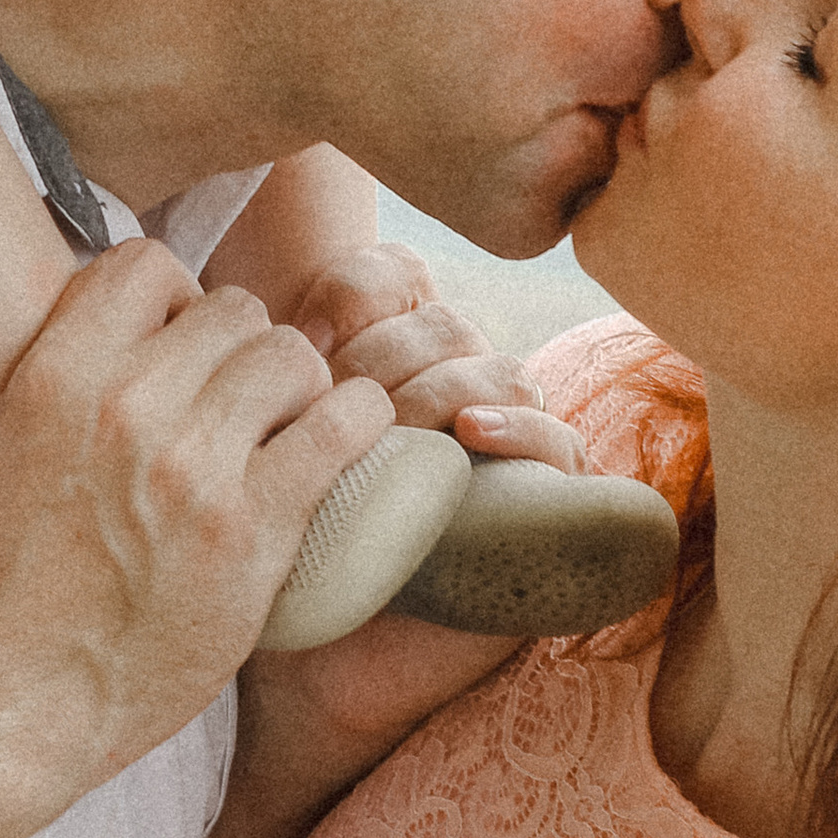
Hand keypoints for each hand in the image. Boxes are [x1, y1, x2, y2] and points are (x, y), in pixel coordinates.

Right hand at [0, 238, 394, 814]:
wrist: (7, 702)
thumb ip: (56, 379)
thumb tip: (116, 327)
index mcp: (55, 378)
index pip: (145, 265)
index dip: (171, 298)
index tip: (177, 347)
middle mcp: (128, 407)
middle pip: (231, 310)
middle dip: (239, 349)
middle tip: (236, 405)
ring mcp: (195, 470)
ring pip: (290, 356)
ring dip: (295, 387)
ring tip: (281, 432)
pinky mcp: (253, 532)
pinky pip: (343, 427)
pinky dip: (354, 424)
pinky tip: (338, 448)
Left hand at [282, 248, 583, 469]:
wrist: (359, 564)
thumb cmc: (313, 486)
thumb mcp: (290, 422)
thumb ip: (281, 357)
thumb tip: (288, 334)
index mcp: (407, 331)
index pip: (397, 273)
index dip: (351, 296)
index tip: (306, 339)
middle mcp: (466, 365)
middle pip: (443, 325)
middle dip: (380, 361)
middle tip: (334, 406)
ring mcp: (511, 416)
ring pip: (500, 372)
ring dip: (436, 395)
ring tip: (393, 428)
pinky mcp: (547, 472)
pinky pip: (556, 438)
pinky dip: (516, 428)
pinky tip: (471, 431)